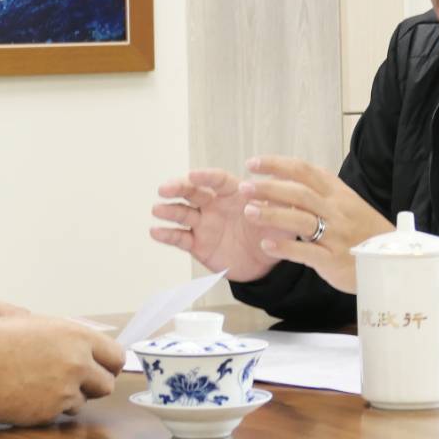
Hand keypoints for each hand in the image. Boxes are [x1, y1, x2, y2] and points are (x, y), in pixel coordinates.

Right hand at [0, 317, 124, 425]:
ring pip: (83, 402)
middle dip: (94, 384)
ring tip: (41, 384)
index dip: (109, 364)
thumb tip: (86, 349)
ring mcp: (64, 390)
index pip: (116, 356)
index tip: (102, 367)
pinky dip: (49, 407)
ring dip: (69, 397)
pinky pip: (59, 413)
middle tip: (77, 382)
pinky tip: (28, 394)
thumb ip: (66, 338)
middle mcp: (76, 363)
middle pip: (107, 384)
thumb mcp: (36, 326)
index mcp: (76, 336)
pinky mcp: (48, 412)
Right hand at [150, 168, 288, 281]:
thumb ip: (279, 207)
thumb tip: (270, 198)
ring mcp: (203, 224)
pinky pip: (180, 238)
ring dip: (169, 210)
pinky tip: (155, 231)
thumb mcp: (283, 218)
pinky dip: (167, 235)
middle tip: (165, 188)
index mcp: (233, 193)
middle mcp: (214, 205)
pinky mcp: (197, 244)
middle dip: (178, 188)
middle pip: (193, 192)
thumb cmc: (273, 233)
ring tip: (158, 209)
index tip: (193, 175)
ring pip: (182, 213)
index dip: (205, 176)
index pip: (217, 180)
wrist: (266, 263)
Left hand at [236, 155, 394, 293]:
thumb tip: (282, 180)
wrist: (393, 259)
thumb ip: (318, 193)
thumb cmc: (362, 231)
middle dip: (269, 188)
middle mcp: (337, 210)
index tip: (252, 163)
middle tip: (244, 187)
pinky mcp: (334, 259)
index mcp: (337, 193)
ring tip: (248, 212)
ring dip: (272, 215)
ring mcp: (336, 235)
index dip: (276, 164)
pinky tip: (266, 245)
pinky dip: (285, 248)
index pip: (304, 171)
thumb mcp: (346, 204)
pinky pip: (306, 252)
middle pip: (299, 193)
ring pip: (300, 220)